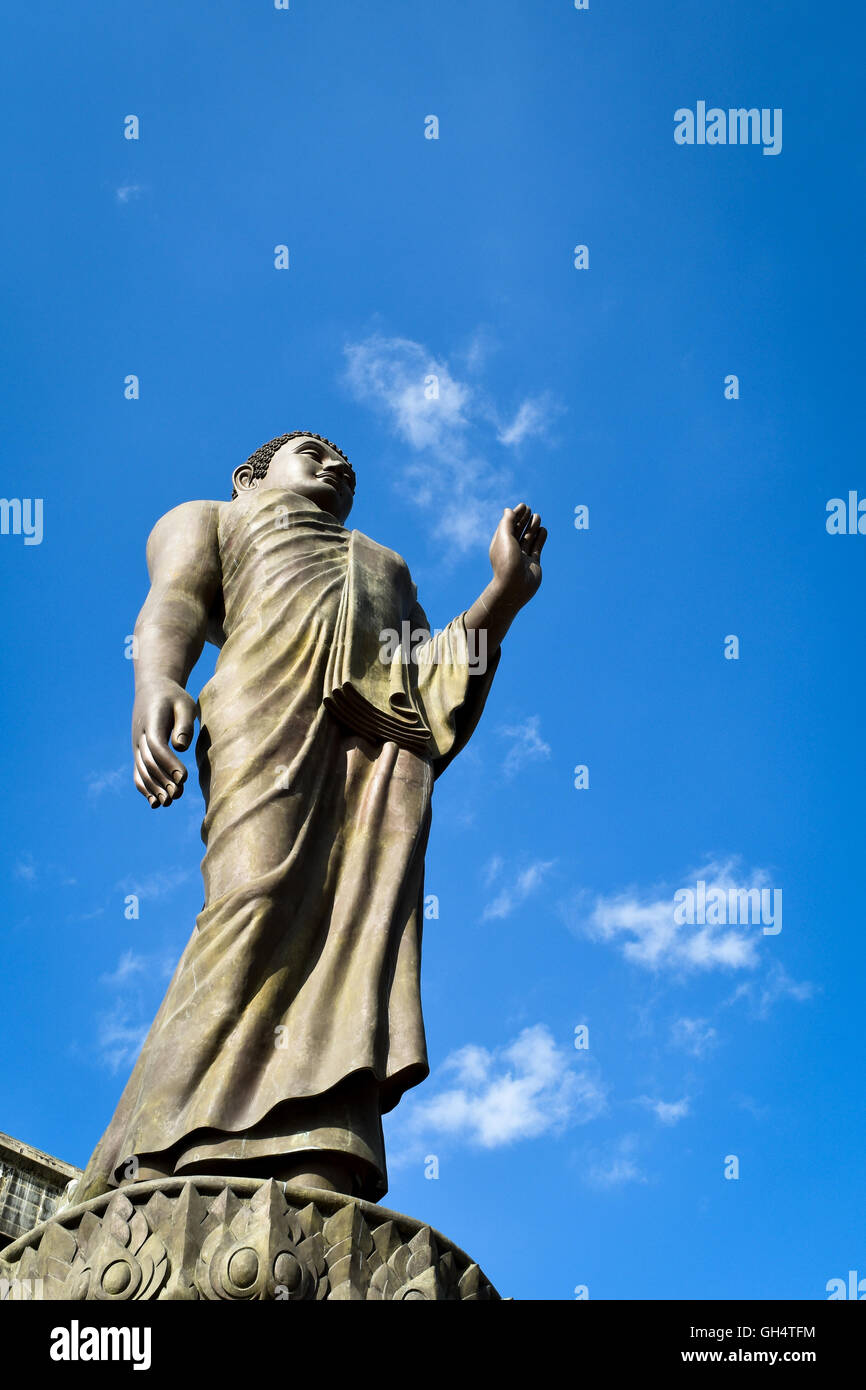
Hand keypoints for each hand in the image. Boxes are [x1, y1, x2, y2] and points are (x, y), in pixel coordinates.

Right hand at [132, 677, 195, 807]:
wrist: (153, 689)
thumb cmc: (174, 697)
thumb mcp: (185, 703)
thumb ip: (184, 724)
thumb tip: (181, 747)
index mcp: (152, 721)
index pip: (156, 746)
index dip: (169, 763)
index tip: (184, 777)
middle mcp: (140, 735)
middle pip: (148, 762)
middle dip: (163, 780)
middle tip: (179, 794)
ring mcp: (136, 744)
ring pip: (141, 770)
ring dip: (154, 788)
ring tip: (169, 802)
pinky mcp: (138, 751)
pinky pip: (137, 772)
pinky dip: (144, 788)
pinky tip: (155, 802)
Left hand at [488, 504, 546, 610]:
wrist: (514, 586)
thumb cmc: (507, 561)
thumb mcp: (504, 537)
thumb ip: (507, 522)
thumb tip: (508, 510)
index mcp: (501, 544)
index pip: (508, 526)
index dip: (515, 515)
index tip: (524, 506)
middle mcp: (511, 550)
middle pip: (518, 531)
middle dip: (524, 520)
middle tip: (531, 510)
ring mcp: (522, 557)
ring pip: (528, 538)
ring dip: (533, 527)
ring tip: (538, 517)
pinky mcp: (533, 564)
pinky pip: (537, 548)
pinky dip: (540, 538)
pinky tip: (543, 530)